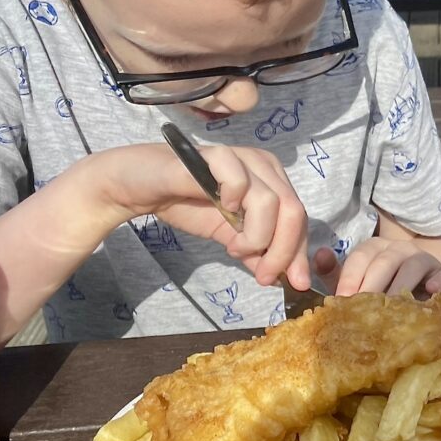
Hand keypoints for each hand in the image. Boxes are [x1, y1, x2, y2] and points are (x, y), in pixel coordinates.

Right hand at [89, 144, 311, 289]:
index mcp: (273, 181)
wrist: (139, 188)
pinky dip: (235, 203)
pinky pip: (240, 181)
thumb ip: (258, 253)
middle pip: (294, 211)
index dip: (298, 253)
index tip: (292, 283)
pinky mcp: (215, 156)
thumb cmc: (187, 205)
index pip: (300, 219)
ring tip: (233, 247)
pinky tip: (222, 211)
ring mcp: (241, 157)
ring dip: (257, 236)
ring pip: (272, 201)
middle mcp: (263, 165)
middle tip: (262, 276)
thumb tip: (289, 278)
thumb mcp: (231, 236)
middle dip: (282, 252)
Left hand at [314, 237, 440, 295]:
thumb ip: (336, 273)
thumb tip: (320, 255)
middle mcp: (401, 249)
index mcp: (377, 249)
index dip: (350, 277)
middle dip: (372, 283)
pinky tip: (432, 290)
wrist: (429, 284)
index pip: (361, 256)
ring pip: (414, 264)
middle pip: (386, 260)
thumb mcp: (360, 281)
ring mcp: (427, 258)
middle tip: (363, 308)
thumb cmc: (387, 287)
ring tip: (392, 304)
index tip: (341, 299)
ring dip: (402, 284)